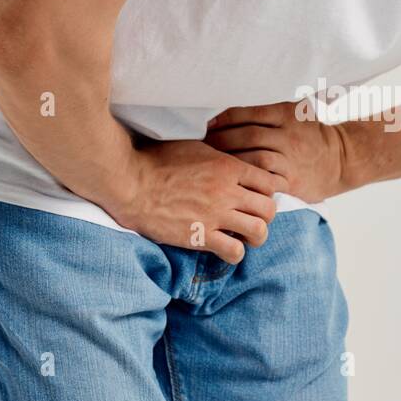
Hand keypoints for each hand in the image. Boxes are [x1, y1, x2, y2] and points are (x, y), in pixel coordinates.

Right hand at [114, 139, 286, 263]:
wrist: (130, 182)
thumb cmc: (156, 160)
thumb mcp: (194, 147)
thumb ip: (218, 156)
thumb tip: (228, 156)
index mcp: (228, 166)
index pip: (269, 183)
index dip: (267, 193)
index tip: (255, 198)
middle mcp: (227, 191)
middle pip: (269, 208)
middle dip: (265, 216)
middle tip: (251, 218)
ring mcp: (215, 215)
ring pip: (259, 231)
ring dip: (256, 237)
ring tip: (243, 237)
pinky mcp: (200, 236)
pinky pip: (234, 252)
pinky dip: (235, 254)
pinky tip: (225, 249)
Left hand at [204, 102, 348, 203]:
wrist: (341, 159)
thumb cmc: (312, 134)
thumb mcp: (296, 111)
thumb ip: (268, 110)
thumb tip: (228, 111)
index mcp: (285, 114)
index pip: (244, 113)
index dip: (221, 120)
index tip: (207, 126)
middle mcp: (287, 135)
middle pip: (245, 136)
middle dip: (219, 141)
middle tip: (204, 147)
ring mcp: (290, 159)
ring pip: (252, 158)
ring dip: (229, 161)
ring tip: (214, 164)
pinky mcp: (292, 181)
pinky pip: (264, 181)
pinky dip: (246, 181)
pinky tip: (232, 181)